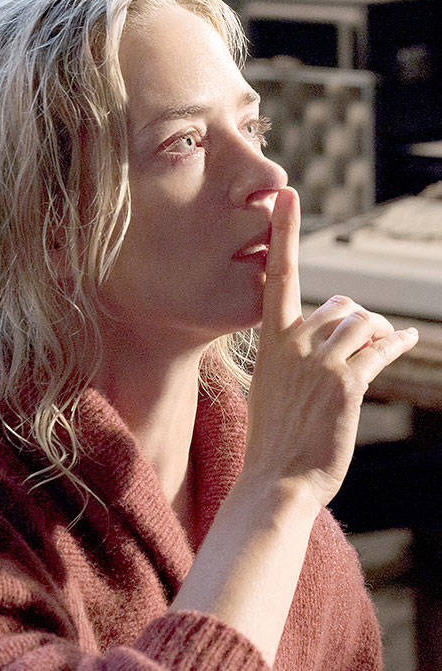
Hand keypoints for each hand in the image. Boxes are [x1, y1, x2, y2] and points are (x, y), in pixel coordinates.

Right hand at [244, 187, 418, 507]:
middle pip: (339, 305)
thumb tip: (332, 328)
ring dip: (379, 333)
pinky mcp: (347, 382)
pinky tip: (407, 338)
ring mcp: (319, 361)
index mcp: (269, 341)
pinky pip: (380, 349)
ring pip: (362, 324)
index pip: (276, 276)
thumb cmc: (275, 435)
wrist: (275, 478)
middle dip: (357, 319)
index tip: (285, 197)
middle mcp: (293, 342)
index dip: (284, 234)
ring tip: (388, 343)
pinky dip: (397, 341)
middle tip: (371, 335)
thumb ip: (294, 351)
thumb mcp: (274, 385)